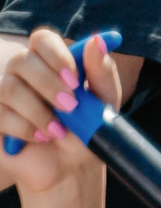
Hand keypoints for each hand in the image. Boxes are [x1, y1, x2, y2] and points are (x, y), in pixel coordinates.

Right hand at [0, 30, 121, 196]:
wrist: (70, 168)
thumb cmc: (87, 130)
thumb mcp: (103, 102)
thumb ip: (101, 72)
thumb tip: (99, 40)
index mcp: (51, 64)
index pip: (42, 39)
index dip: (56, 55)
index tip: (74, 78)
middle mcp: (23, 74)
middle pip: (21, 60)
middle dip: (48, 84)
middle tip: (70, 106)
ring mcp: (3, 94)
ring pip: (8, 88)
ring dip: (38, 111)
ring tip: (59, 130)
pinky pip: (0, 114)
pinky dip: (25, 128)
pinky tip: (42, 138)